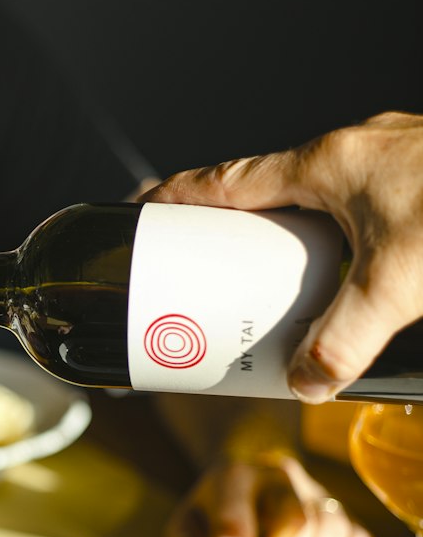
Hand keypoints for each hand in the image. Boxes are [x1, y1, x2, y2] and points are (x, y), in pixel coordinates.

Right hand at [142, 112, 422, 400]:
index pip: (227, 180)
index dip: (177, 198)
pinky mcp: (422, 178)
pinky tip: (360, 274)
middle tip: (204, 270)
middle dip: (232, 231)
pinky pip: (360, 207)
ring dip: (291, 237)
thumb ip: (346, 339)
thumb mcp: (402, 286)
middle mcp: (355, 152)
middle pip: (268, 190)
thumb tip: (306, 384)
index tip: (141, 212)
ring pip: (319, 199)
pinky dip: (341, 239)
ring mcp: (392, 159)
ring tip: (276, 285)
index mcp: (328, 164)